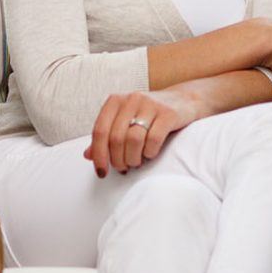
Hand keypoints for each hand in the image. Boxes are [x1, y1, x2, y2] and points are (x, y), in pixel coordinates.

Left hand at [85, 89, 199, 176]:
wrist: (184, 100)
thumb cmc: (149, 115)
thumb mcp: (125, 121)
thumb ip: (107, 137)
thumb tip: (88, 155)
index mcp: (115, 101)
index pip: (100, 131)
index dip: (99, 155)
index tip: (102, 172)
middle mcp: (131, 99)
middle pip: (116, 138)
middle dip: (118, 160)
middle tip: (124, 168)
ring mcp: (151, 104)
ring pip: (133, 140)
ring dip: (133, 158)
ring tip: (137, 162)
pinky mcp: (168, 113)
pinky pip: (154, 140)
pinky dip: (150, 153)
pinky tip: (150, 154)